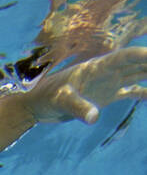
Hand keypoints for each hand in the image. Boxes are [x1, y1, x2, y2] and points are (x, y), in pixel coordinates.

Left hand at [24, 45, 146, 123]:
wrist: (38, 103)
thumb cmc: (47, 97)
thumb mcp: (61, 101)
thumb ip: (78, 108)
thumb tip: (94, 118)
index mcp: (98, 66)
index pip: (125, 57)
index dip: (142, 56)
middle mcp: (107, 72)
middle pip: (137, 64)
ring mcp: (108, 83)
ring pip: (137, 75)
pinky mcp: (106, 95)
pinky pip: (131, 91)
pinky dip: (144, 92)